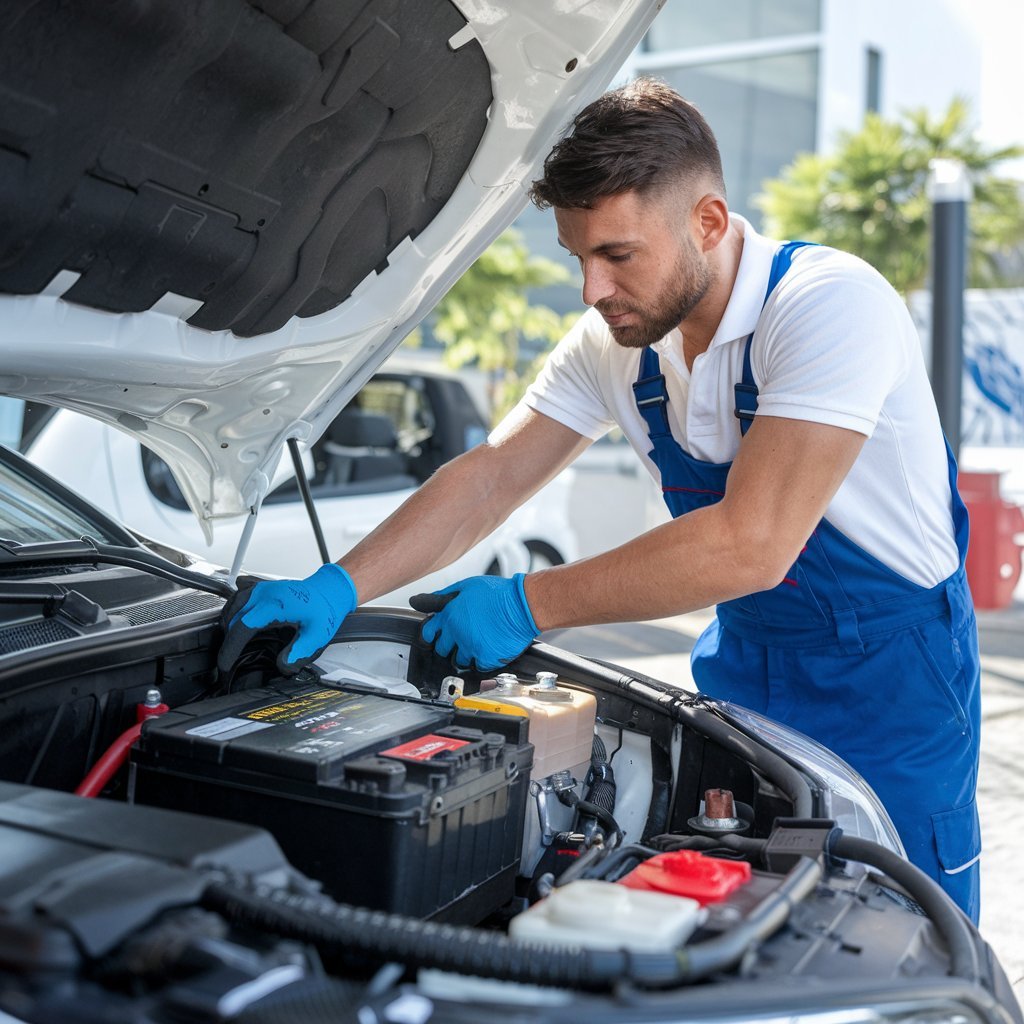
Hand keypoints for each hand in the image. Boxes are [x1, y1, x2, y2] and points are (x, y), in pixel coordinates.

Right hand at [217, 563, 357, 674]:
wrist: (330, 591)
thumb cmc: (324, 610)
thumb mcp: (316, 636)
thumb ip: (298, 653)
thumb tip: (282, 666)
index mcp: (273, 605)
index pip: (242, 627)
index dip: (230, 648)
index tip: (224, 664)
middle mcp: (264, 593)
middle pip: (232, 616)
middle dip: (227, 638)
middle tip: (229, 657)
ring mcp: (263, 587)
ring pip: (233, 604)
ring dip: (228, 622)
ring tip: (230, 640)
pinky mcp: (263, 586)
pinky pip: (239, 594)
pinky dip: (234, 608)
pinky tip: (236, 617)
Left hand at [409, 574, 538, 670]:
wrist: (523, 605)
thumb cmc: (498, 593)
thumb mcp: (466, 586)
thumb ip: (441, 597)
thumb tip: (417, 601)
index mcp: (450, 615)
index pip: (427, 633)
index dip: (430, 636)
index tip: (433, 639)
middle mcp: (457, 633)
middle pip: (442, 650)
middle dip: (449, 645)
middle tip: (463, 638)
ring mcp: (471, 647)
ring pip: (459, 660)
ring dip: (466, 654)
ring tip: (479, 643)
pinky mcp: (486, 659)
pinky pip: (478, 667)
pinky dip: (482, 661)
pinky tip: (489, 649)